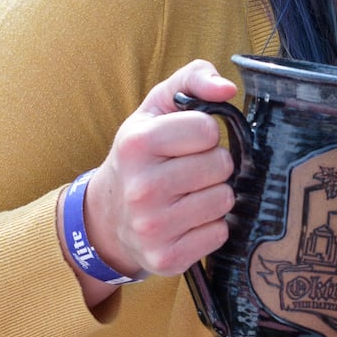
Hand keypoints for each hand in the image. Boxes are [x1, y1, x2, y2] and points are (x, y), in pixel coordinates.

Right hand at [82, 60, 239, 278]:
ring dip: (214, 195)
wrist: (108, 217)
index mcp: (136, 144)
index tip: (187, 142)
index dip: (205, 133)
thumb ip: (193, 78)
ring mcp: (153, 227)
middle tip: (190, 170)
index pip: (207, 129)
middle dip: (213, 164)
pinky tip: (189, 221)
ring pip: (224, 200)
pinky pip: (219, 233)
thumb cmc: (143, 156)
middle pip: (221, 166)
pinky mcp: (167, 258)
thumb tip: (228, 88)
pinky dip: (211, 227)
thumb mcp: (157, 108)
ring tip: (189, 194)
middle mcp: (141, 188)